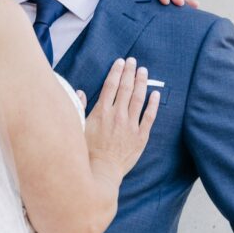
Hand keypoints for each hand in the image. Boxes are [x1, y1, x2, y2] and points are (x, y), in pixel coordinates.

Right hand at [85, 59, 158, 179]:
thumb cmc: (87, 152)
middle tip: (133, 61)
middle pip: (125, 88)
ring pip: (138, 99)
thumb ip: (80, 108)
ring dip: (141, 83)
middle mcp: (117, 115)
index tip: (120, 62)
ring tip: (144, 71)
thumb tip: (80, 92)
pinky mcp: (141, 136)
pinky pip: (149, 117)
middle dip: (129, 72)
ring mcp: (131, 125)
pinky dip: (153, 104)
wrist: (102, 171)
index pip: (110, 85)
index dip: (116, 72)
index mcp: (102, 112)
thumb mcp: (78, 128)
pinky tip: (156, 94)